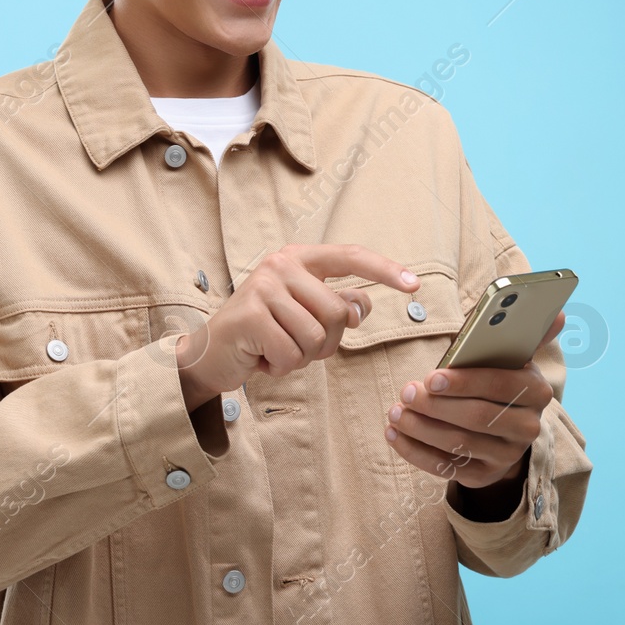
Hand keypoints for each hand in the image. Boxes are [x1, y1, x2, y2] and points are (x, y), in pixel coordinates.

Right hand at [173, 243, 419, 410]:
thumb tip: (361, 306)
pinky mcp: (250, 315)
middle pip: (338, 313)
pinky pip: (291, 353)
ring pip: (316, 337)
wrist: (209, 354)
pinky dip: (280, 367)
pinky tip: (260, 358)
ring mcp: (263, 287)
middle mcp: (281, 264)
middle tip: (295, 346)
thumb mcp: (303, 316)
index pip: (350, 257)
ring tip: (275, 350)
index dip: (384, 270)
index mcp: (299, 258)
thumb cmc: (263, 334)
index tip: (415, 284)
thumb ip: (335, 306)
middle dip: (325, 343)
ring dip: (301, 357)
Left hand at [384, 311, 564, 489]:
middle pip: (478, 418)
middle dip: (436, 406)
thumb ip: (523, 332)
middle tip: (406, 393)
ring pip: (459, 443)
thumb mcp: (508, 357)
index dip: (464, 382)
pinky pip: (446, 468)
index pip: (502, 385)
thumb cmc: (496, 379)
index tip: (431, 378)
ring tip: (395, 413)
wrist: (503, 430)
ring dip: (421, 429)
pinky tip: (394, 435)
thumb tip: (558, 313)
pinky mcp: (484, 475)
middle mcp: (528, 427)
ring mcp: (507, 455)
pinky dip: (415, 452)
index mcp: (537, 390)